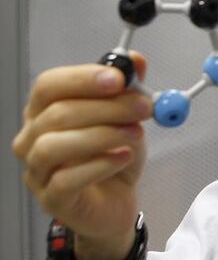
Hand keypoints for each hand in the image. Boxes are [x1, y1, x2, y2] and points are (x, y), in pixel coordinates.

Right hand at [12, 53, 151, 259]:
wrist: (117, 201)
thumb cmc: (113, 154)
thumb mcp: (127, 117)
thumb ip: (129, 88)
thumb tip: (136, 59)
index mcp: (44, 111)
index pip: (48, 85)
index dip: (82, 79)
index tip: (118, 78)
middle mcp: (32, 138)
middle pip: (57, 114)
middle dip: (107, 107)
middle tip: (144, 106)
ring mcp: (37, 171)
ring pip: (54, 146)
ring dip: (102, 135)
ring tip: (136, 134)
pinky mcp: (51, 199)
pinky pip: (66, 180)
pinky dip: (99, 165)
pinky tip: (123, 157)